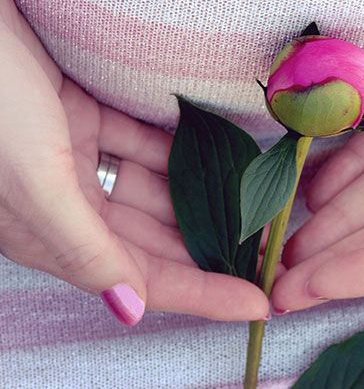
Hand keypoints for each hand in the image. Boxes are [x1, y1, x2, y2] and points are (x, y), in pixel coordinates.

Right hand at [0, 0, 268, 323]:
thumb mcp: (33, 180)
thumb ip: (81, 246)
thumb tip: (126, 309)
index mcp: (50, 233)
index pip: (142, 278)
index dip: (203, 293)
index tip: (255, 300)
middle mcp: (64, 204)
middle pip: (153, 239)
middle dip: (211, 249)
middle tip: (266, 252)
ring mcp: (72, 160)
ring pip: (150, 192)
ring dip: (200, 200)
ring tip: (253, 206)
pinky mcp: (80, 119)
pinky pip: (138, 144)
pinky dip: (174, 152)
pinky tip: (211, 157)